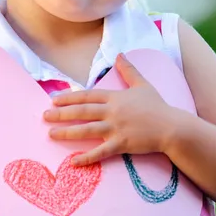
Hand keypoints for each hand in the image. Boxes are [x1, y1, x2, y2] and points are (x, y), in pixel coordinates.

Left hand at [43, 53, 174, 165]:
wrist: (172, 126)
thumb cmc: (157, 106)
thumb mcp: (142, 84)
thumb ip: (129, 70)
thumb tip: (120, 54)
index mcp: (115, 97)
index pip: (88, 95)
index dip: (70, 97)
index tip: (54, 99)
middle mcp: (113, 111)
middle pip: (82, 111)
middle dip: (61, 113)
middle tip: (44, 116)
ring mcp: (116, 128)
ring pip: (87, 130)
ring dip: (67, 132)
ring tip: (51, 134)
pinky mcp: (121, 144)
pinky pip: (100, 152)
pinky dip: (86, 157)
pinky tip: (73, 161)